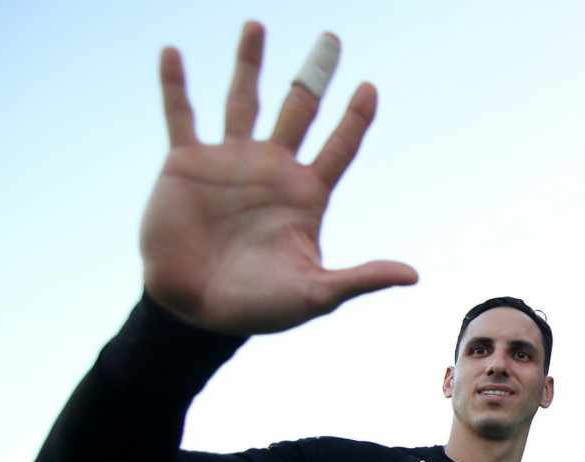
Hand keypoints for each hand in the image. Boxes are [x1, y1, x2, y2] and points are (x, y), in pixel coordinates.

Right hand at [139, 22, 417, 335]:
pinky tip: (172, 52)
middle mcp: (271, 170)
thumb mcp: (315, 293)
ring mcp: (229, 162)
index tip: (369, 86)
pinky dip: (175, 84)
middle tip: (331, 38)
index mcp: (305, 195)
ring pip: (243, 99)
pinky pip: (180, 115)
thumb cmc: (259, 307)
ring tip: (256, 25)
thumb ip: (361, 279)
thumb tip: (413, 275)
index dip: (355, 118)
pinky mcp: (185, 165)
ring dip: (249, 63)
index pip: (339, 146)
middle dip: (314, 75)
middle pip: (298, 109)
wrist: (195, 311)